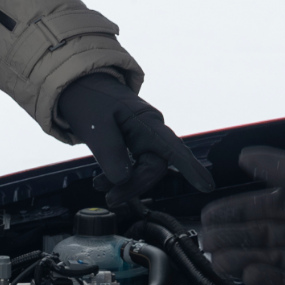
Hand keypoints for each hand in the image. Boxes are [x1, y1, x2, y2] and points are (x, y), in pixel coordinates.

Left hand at [55, 71, 211, 208]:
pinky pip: (133, 166)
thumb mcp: (94, 126)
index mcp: (146, 122)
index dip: (190, 168)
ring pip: (143, 169)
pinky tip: (102, 181)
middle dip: (134, 185)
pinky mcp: (132, 143)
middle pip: (154, 167)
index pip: (173, 148)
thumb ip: (110, 152)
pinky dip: (119, 177)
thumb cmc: (89, 100)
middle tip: (110, 199)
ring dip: (125, 183)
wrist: (78, 86)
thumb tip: (123, 180)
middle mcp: (150, 130)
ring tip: (99, 187)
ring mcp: (142, 137)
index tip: (206, 186)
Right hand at [200, 149, 284, 284]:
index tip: (209, 216)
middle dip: (230, 238)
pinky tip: (252, 274)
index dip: (232, 213)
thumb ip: (280, 169)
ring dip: (241, 260)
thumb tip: (246, 157)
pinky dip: (268, 283)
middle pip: (257, 237)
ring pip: (266, 261)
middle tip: (208, 241)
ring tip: (221, 260)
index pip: (257, 209)